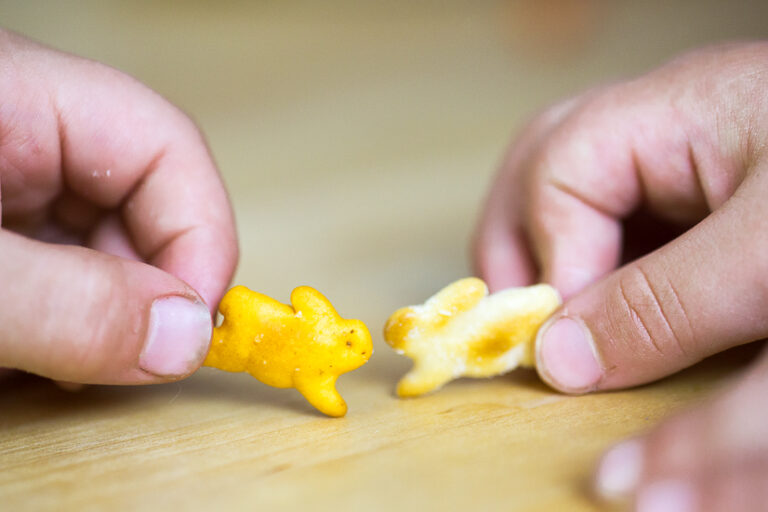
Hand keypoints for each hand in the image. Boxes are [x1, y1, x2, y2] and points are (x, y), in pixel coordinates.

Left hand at [0, 30, 236, 384]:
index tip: (194, 326)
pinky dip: (49, 327)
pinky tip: (15, 353)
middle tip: (126, 362)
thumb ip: (64, 302)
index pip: (164, 147)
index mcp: (17, 96)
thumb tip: (184, 341)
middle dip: (143, 292)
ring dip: (93, 318)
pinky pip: (51, 276)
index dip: (201, 236)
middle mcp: (19, 134)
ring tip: (39, 361)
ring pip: (97, 253)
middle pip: (138, 206)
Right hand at [474, 42, 767, 508]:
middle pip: (540, 168)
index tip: (566, 342)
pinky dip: (594, 276)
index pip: (558, 169)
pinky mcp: (696, 197)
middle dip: (517, 251)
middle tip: (526, 326)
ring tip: (557, 326)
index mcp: (677, 107)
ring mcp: (677, 157)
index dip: (549, 259)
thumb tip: (556, 360)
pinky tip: (607, 315)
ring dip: (548, 264)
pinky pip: (613, 227)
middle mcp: (663, 122)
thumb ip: (665, 306)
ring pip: (566, 198)